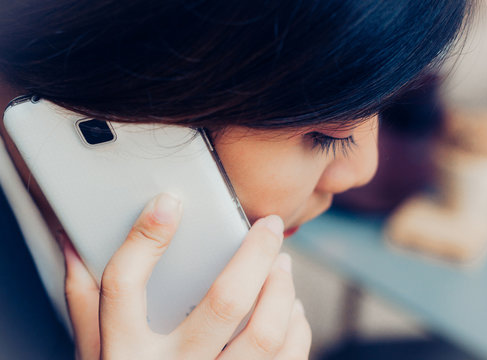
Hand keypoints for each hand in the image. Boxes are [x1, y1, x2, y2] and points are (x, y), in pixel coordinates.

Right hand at [63, 193, 311, 358]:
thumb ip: (86, 306)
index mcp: (124, 353)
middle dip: (256, 253)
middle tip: (270, 226)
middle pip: (224, 302)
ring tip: (283, 265)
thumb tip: (75, 249)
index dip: (145, 238)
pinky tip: (291, 310)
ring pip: (265, 333)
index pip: (124, 285)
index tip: (169, 202)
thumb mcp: (96, 355)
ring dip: (282, 289)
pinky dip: (296, 328)